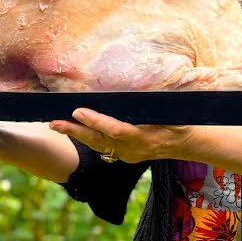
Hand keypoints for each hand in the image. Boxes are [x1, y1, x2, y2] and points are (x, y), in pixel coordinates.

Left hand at [48, 108, 196, 163]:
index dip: (96, 121)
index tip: (78, 111)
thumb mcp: (175, 113)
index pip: (115, 130)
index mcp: (144, 138)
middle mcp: (132, 150)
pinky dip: (85, 138)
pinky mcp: (123, 156)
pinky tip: (70, 129)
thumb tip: (147, 84)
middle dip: (76, 131)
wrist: (186, 144)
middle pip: (99, 141)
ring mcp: (126, 155)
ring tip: (55, 125)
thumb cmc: (181, 123)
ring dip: (76, 135)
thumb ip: (159, 103)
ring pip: (97, 145)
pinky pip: (101, 147)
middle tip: (55, 123)